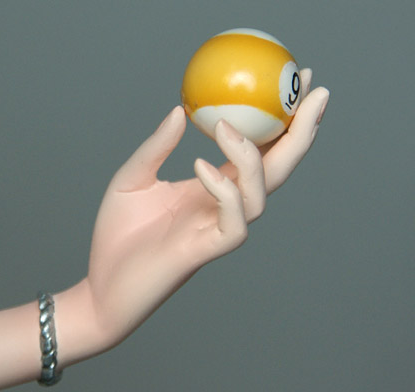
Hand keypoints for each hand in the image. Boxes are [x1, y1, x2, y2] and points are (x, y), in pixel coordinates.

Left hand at [85, 70, 328, 345]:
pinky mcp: (205, 252)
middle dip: (301, 132)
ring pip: (261, 195)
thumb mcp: (131, 180)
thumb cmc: (117, 237)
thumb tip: (181, 110)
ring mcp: (217, 229)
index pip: (258, 152)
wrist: (101, 288)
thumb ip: (156, 148)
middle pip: (278, 170)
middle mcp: (223, 207)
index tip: (294, 81)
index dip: (280, 120)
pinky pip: (234, 222)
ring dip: (251, 157)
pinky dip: (225, 191)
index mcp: (211, 188)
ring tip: (225, 126)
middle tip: (314, 91)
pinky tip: (200, 166)